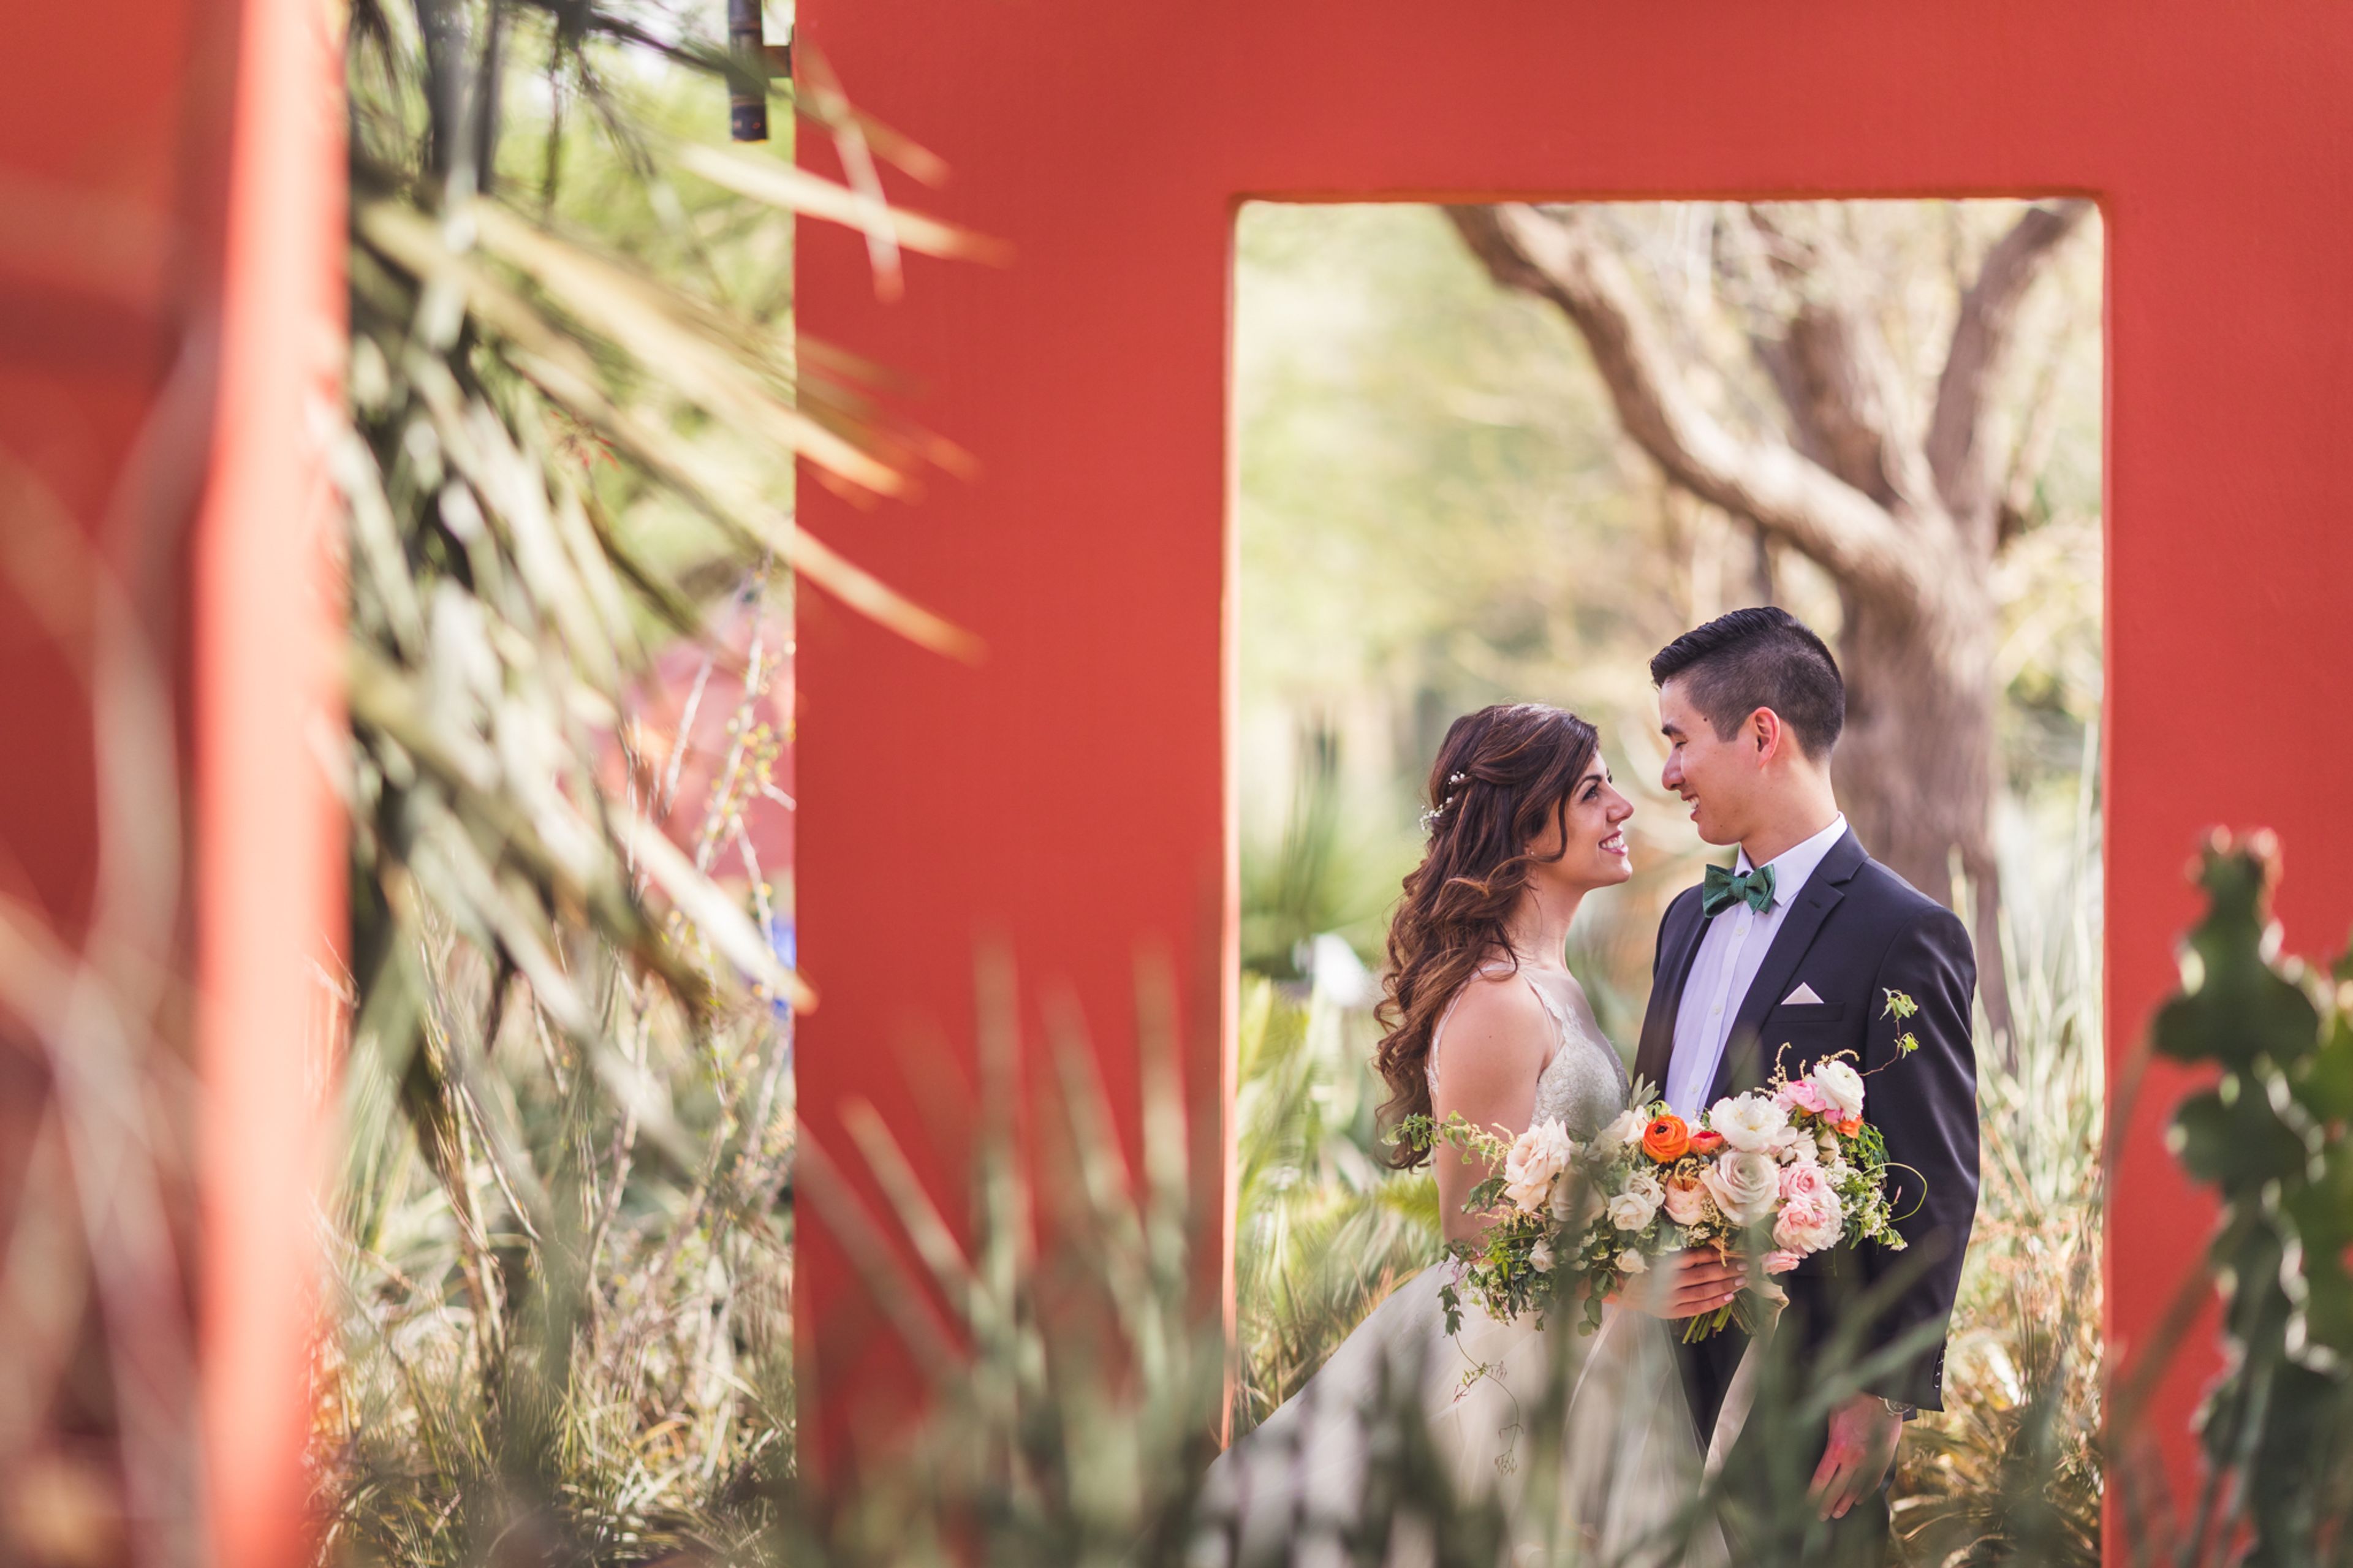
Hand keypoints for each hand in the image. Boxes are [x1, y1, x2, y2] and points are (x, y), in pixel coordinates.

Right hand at [1611, 1248, 1742, 1319]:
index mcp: (1664, 1262)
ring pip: (1704, 1291)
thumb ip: (1682, 1254)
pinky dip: (1715, 1303)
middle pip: (1704, 1274)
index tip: (1734, 1251)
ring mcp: (1671, 1298)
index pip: (1696, 1256)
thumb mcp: (1659, 1255)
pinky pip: (1698, 1307)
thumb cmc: (1645, 1269)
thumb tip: (1713, 1247)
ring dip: (1726, 1285)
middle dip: (1728, 1270)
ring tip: (1743, 1280)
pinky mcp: (1672, 1312)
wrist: (1624, 1291)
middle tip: (1746, 1266)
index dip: (1717, 1254)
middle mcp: (1669, 1280)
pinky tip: (1729, 1297)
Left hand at [1809, 1393, 1902, 1520]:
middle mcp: (1854, 1459)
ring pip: (1856, 1488)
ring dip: (1846, 1502)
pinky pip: (1873, 1480)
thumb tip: (1798, 1432)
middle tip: (1820, 1517)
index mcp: (1837, 1447)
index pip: (1822, 1478)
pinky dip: (1865, 1492)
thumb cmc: (1852, 1401)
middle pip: (1838, 1488)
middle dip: (1828, 1504)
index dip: (1814, 1493)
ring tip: (1837, 1513)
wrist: (1883, 1397)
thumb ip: (1820, 1432)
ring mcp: (1870, 1460)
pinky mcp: (1883, 1459)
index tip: (1807, 1503)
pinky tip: (1858, 1500)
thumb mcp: (1829, 1414)